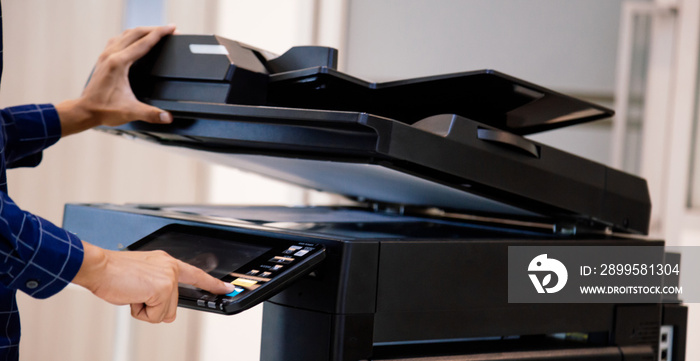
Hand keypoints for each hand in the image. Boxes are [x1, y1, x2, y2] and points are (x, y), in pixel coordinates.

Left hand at [56, 25, 176, 136]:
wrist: (85, 110)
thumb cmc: (103, 109)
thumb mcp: (131, 112)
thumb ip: (151, 114)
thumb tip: (167, 117)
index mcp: (119, 63)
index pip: (144, 43)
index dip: (160, 34)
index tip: (171, 29)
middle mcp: (111, 55)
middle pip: (135, 33)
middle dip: (154, 29)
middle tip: (169, 29)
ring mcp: (106, 55)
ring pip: (126, 34)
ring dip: (142, 31)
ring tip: (154, 31)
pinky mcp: (103, 59)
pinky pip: (118, 39)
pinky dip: (130, 36)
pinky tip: (133, 39)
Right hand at [73, 241, 234, 322]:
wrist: (98, 267)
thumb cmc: (113, 273)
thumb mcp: (141, 277)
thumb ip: (157, 286)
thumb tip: (164, 306)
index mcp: (166, 262)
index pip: (195, 274)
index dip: (212, 283)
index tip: (226, 288)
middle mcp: (170, 267)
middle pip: (173, 305)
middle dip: (153, 306)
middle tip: (136, 292)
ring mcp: (168, 278)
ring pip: (165, 312)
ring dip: (146, 309)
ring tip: (132, 293)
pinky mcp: (163, 289)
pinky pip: (156, 316)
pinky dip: (141, 312)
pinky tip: (132, 296)